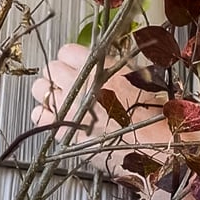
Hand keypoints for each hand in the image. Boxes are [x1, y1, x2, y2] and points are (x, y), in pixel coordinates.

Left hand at [30, 43, 199, 184]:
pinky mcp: (65, 132)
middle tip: (68, 86)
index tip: (75, 67)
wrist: (159, 148)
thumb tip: (109, 65)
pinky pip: (39, 118)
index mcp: (101, 65)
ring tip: (62, 103)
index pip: (66, 51)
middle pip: (50, 69)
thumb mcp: (144, 80)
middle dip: (58, 77)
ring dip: (49, 95)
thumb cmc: (158, 115)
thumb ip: (120, 69)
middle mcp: (82, 83)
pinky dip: (45, 118)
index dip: (71, 60)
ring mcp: (71, 108)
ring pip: (40, 91)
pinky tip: (59, 121)